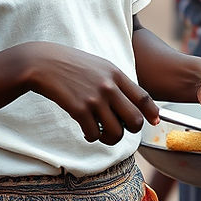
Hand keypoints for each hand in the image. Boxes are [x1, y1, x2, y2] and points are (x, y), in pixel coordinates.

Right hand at [23, 42, 158, 144]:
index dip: (152, 112)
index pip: (144, 97)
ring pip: (116, 133)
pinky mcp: (78, 110)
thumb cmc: (74, 66)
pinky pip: (93, 135)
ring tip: (102, 131)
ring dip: (110, 137)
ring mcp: (94, 99)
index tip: (155, 121)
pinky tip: (86, 129)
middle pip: (134, 120)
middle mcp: (109, 87)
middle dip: (131, 130)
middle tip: (121, 128)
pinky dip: (91, 136)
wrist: (45, 63)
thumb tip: (132, 103)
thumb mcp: (101, 66)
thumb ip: (117, 82)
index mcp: (117, 75)